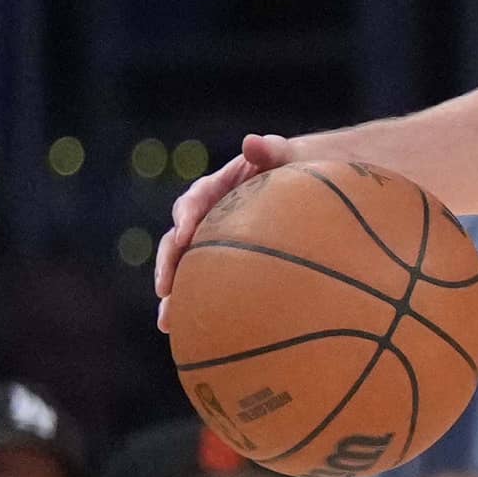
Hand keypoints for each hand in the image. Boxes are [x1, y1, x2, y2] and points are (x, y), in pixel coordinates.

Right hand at [154, 133, 301, 322]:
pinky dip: (199, 306)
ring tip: (167, 322)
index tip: (185, 233)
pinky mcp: (225, 264)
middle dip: (169, 264)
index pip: (196, 199)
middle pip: (180, 239)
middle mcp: (211, 216)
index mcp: (221, 188)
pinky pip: (207, 284)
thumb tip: (252, 142)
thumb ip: (272, 150)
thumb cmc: (303, 170)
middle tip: (164, 288)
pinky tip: (196, 335)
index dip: (187, 216)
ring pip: (187, 268)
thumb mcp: (291, 157)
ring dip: (174, 294)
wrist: (313, 191)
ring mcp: (216, 241)